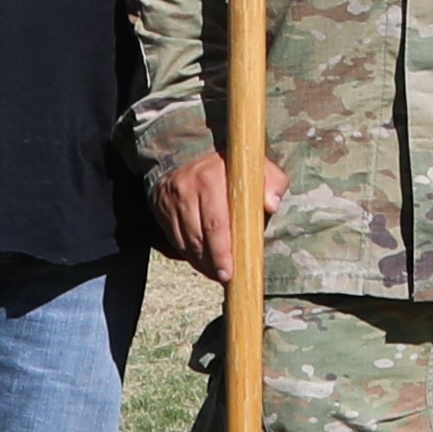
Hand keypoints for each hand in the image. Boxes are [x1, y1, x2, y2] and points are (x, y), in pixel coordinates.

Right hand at [156, 149, 279, 284]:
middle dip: (213, 262)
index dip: (223, 251)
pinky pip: (175, 240)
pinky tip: (203, 263)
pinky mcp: (160, 208)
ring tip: (217, 273)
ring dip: (201, 263)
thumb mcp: (256, 168)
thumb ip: (272, 183)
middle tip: (225, 277)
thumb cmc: (232, 169)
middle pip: (198, 237)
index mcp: (211, 178)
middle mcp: (186, 188)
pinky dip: (189, 256)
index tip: (230, 270)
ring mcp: (170, 200)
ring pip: (185, 242)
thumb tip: (272, 205)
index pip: (216, 223)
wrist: (190, 153)